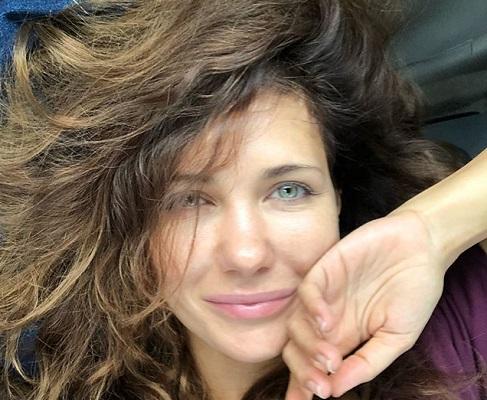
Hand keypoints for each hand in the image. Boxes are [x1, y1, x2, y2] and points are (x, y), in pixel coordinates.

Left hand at [283, 210, 447, 398]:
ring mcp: (325, 295)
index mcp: (344, 337)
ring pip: (296, 324)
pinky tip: (328, 323)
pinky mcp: (325, 269)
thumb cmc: (413, 293)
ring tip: (331, 359)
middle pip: (297, 349)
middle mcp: (328, 319)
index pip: (314, 365)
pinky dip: (312, 309)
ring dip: (309, 347)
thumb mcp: (397, 337)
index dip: (303, 385)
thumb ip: (367, 363)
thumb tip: (336, 390)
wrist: (422, 248)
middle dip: (303, 372)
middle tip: (320, 386)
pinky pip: (307, 292)